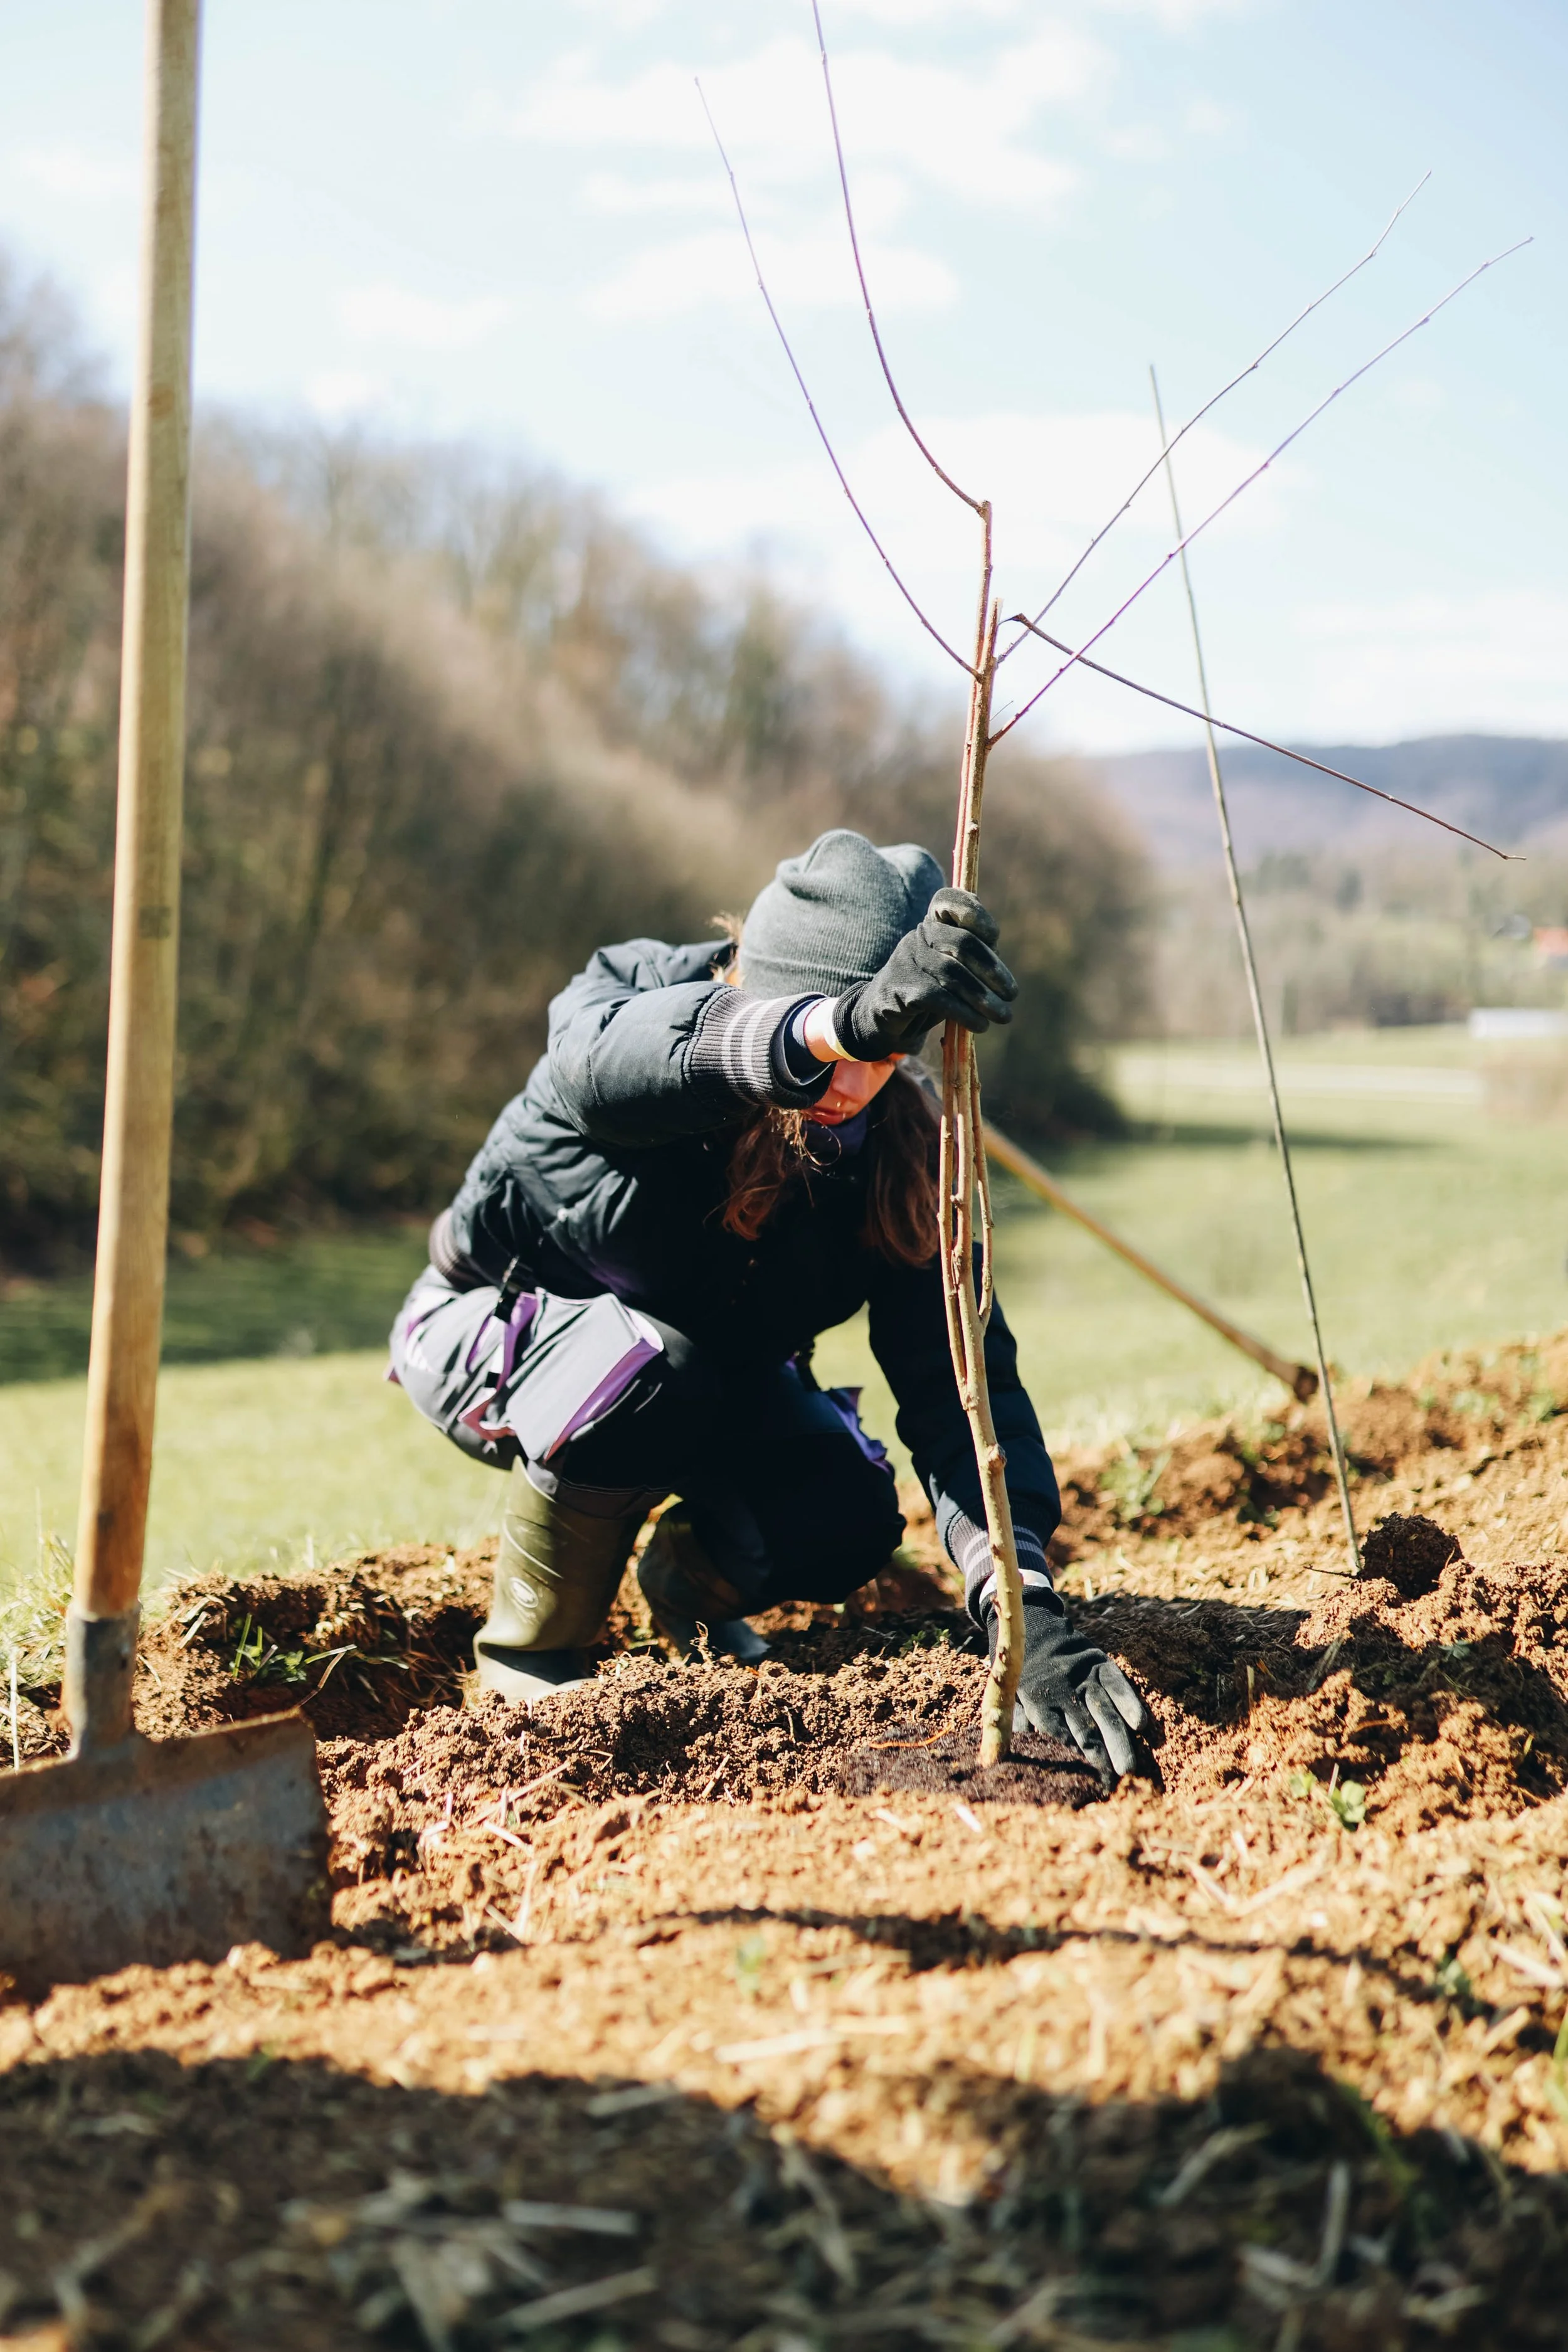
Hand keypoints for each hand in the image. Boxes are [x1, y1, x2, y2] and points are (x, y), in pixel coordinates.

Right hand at [832, 887, 1016, 1060]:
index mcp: (933, 923)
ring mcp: (907, 961)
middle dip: (993, 970)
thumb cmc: (929, 988)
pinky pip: (939, 999)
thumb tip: (1002, 976)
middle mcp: (918, 936)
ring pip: (953, 974)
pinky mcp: (901, 989)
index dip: (977, 915)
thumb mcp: (954, 967)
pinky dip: (965, 1013)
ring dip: (984, 998)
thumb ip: (976, 959)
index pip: (950, 901)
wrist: (884, 1015)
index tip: (994, 938)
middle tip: (1011, 994)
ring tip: (1003, 1016)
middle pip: (962, 943)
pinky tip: (979, 1025)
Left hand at [999, 1591, 1159, 1783]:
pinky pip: (1117, 1683)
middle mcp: (1063, 1690)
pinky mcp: (1100, 1663)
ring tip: (1127, 1768)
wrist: (1031, 1625)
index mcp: (1039, 1703)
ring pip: (1104, 1711)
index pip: (1059, 1738)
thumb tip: (1011, 1761)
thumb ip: (1018, 1728)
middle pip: (1085, 1730)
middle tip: (1111, 1785)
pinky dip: (1129, 1702)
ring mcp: (1084, 1676)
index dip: (1072, 1763)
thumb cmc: (1021, 1672)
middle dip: (1098, 1759)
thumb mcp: (1012, 1698)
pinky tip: (1140, 1724)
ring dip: (1117, 1740)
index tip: (1083, 1786)